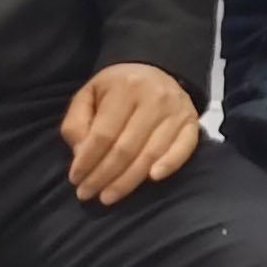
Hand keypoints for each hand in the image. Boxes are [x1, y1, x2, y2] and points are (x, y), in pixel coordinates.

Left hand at [58, 61, 199, 205]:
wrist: (154, 70)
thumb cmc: (116, 89)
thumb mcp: (87, 96)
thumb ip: (77, 124)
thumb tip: (81, 155)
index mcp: (126, 87)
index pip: (103, 134)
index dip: (87, 161)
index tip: (75, 179)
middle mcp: (155, 97)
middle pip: (126, 148)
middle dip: (103, 176)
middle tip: (87, 194)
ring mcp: (177, 110)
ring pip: (151, 154)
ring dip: (127, 181)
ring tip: (108, 196)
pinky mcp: (192, 122)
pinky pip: (184, 148)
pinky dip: (170, 165)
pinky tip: (153, 179)